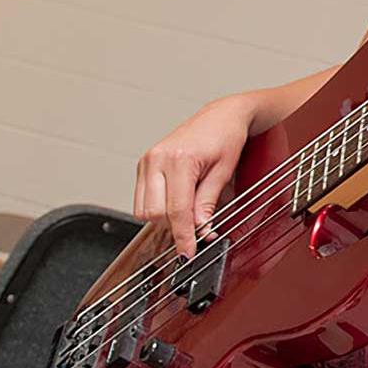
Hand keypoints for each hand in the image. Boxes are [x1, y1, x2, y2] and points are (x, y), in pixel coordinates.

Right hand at [135, 96, 254, 257]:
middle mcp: (157, 159)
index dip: (183, 236)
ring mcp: (148, 160)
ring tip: (187, 211)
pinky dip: (156, 208)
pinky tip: (174, 202)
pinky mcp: (144, 163)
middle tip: (195, 229)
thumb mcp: (224, 172)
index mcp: (179, 159)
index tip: (188, 252)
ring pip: (143, 209)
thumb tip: (200, 230)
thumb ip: (208, 202)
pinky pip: (141, 198)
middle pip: (154, 213)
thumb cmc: (226, 136)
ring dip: (163, 219)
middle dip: (173, 227)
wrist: (221, 115)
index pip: (176, 210)